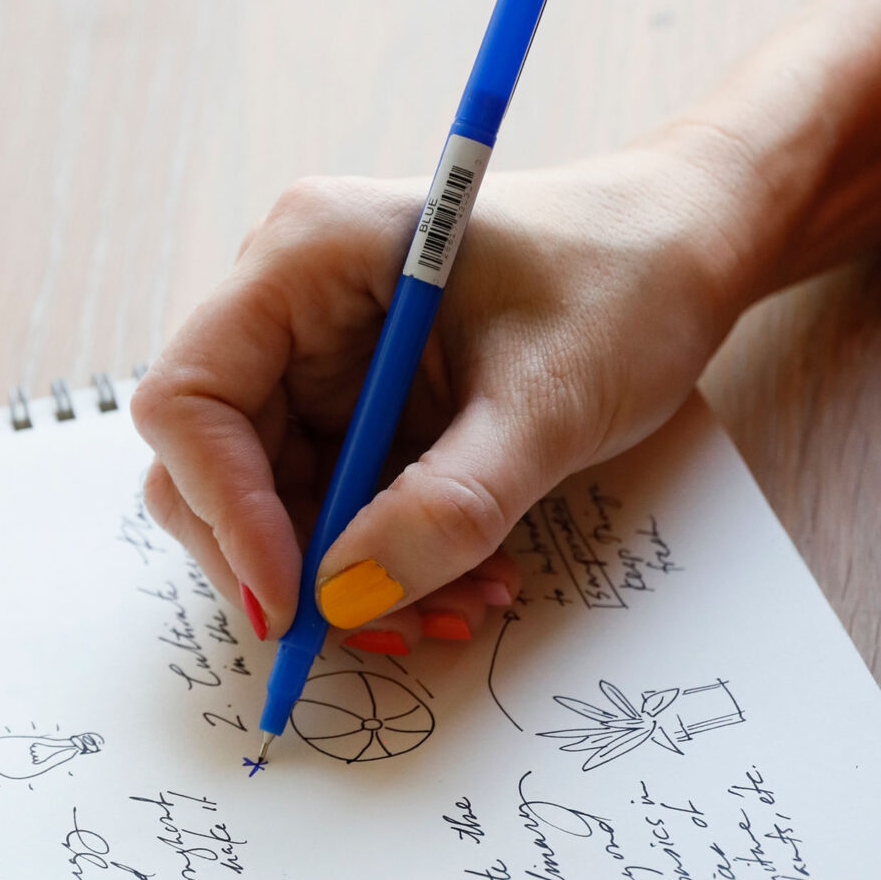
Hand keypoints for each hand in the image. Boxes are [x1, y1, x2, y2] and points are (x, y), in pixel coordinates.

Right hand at [130, 132, 745, 652]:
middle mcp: (289, 305)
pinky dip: (386, 560)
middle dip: (290, 561)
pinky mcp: (357, 405)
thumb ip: (448, 504)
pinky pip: (334, 507)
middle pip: (214, 464)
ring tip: (461, 606)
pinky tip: (467, 580)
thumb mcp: (549, 402)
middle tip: (375, 628)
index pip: (190, 398)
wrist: (690, 252)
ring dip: (349, 576)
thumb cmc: (629, 281)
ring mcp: (319, 358)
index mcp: (306, 256)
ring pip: (274, 504)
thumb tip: (343, 598)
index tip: (294, 596)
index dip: (223, 507)